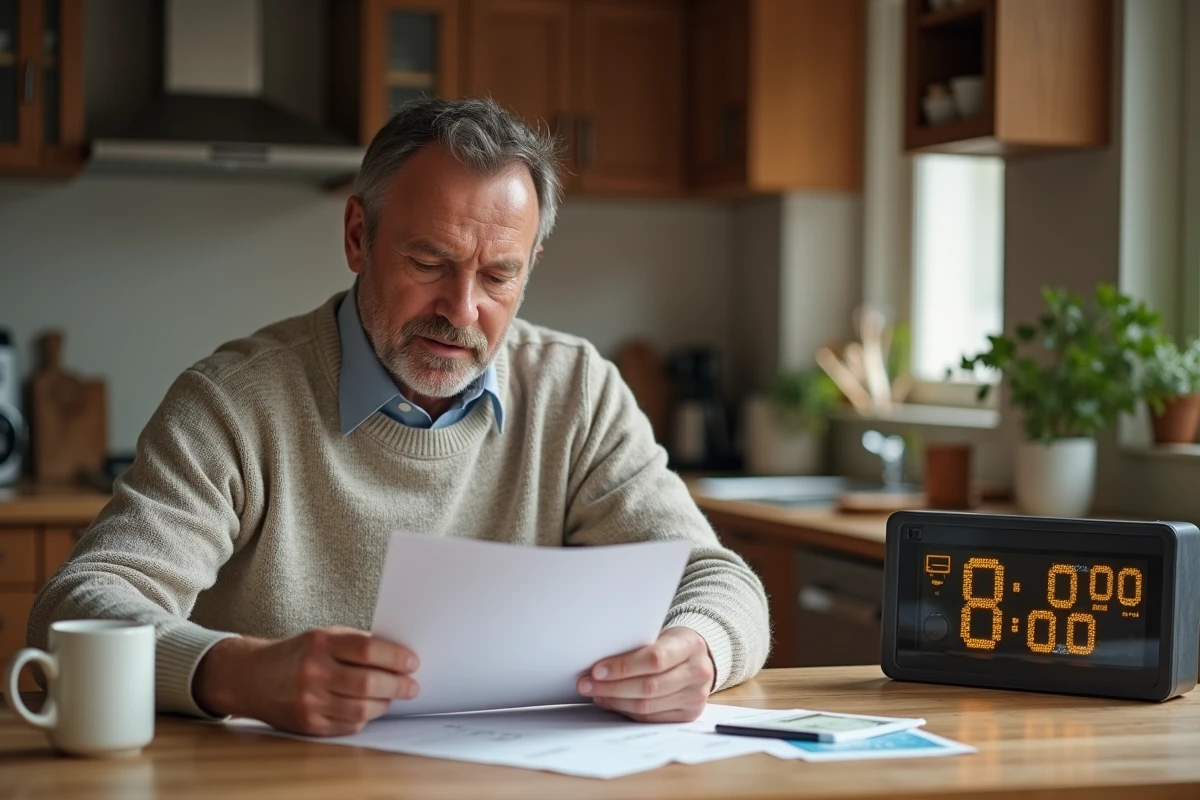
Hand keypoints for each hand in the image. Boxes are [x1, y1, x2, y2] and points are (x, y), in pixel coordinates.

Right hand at [193, 627, 419, 735]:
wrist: (252, 677)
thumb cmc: (297, 653)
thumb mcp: (324, 636)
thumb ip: (357, 644)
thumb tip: (398, 658)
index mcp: (320, 644)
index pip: (367, 650)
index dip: (395, 658)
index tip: (412, 662)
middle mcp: (313, 673)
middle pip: (368, 684)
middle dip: (398, 686)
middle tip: (412, 686)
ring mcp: (309, 701)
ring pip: (361, 709)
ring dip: (385, 704)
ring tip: (393, 697)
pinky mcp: (308, 724)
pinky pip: (348, 724)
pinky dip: (365, 717)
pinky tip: (370, 709)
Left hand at [577, 626, 714, 722]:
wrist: (700, 658)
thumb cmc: (673, 644)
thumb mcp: (662, 635)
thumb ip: (638, 647)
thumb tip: (599, 665)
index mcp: (690, 646)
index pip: (654, 659)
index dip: (623, 667)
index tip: (597, 670)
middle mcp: (697, 672)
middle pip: (649, 687)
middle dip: (612, 687)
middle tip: (586, 685)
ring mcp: (695, 696)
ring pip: (647, 706)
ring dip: (615, 701)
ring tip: (596, 694)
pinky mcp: (689, 714)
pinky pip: (651, 717)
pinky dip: (627, 711)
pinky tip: (612, 703)